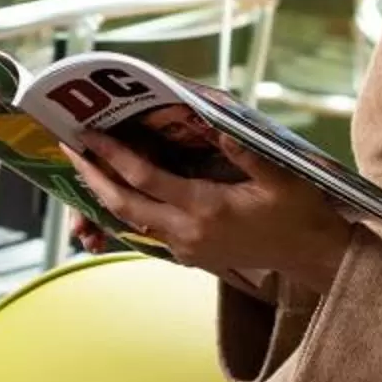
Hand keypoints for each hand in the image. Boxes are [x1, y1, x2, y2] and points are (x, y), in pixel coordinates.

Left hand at [66, 131, 355, 300]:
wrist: (311, 256)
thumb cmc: (299, 214)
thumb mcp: (280, 177)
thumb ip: (246, 152)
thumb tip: (217, 125)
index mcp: (206, 209)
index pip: (145, 180)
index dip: (112, 157)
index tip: (87, 137)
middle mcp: (187, 232)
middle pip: (124, 205)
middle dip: (93, 177)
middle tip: (70, 150)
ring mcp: (185, 248)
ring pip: (132, 221)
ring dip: (106, 195)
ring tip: (87, 166)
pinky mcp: (189, 256)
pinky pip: (149, 231)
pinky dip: (129, 209)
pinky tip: (120, 190)